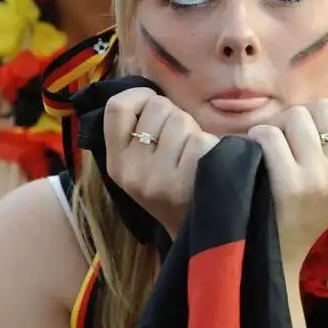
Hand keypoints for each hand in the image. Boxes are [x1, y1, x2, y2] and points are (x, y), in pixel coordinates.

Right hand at [104, 88, 218, 238]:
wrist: (195, 234)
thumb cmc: (173, 188)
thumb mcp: (142, 165)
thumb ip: (137, 131)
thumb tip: (146, 93)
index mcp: (116, 163)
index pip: (117, 107)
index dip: (141, 96)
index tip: (154, 105)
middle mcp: (131, 172)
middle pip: (158, 108)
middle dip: (176, 116)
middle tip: (181, 142)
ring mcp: (156, 179)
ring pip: (181, 121)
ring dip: (194, 131)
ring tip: (194, 155)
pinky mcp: (184, 184)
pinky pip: (200, 140)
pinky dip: (211, 146)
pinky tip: (207, 165)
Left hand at [248, 99, 327, 271]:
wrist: (277, 259)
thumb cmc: (298, 215)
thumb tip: (316, 107)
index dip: (322, 115)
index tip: (306, 133)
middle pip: (321, 108)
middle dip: (296, 116)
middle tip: (282, 138)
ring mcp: (319, 179)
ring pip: (296, 116)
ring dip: (275, 125)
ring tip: (267, 145)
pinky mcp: (290, 185)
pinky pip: (270, 135)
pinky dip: (257, 136)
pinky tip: (253, 151)